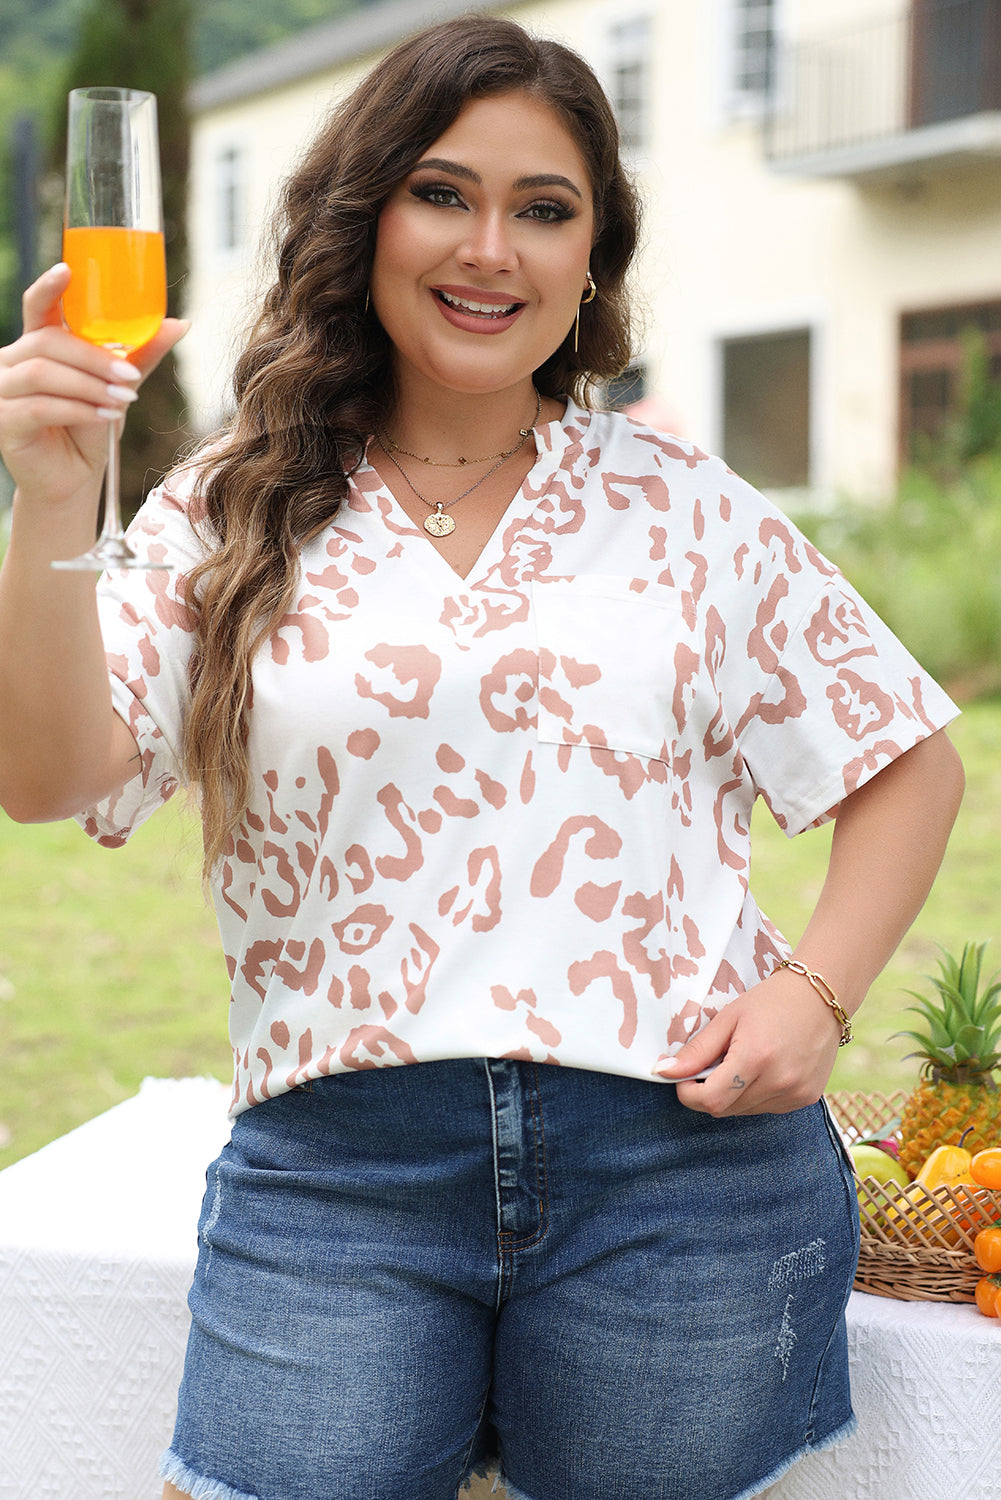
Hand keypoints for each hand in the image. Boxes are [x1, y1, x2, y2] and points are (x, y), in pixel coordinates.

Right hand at [0, 263, 186, 504]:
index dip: (49, 287)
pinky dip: (78, 410)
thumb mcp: (118, 385)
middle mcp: (11, 362)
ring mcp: (2, 391)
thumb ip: (140, 354)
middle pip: (47, 341)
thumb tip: (180, 323)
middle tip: (129, 375)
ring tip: (122, 399)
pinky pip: (40, 407)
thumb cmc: (90, 426)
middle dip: (93, 356)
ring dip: (88, 384)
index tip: (68, 270)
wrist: (72, 478)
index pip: (36, 306)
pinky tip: (105, 417)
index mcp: (36, 344)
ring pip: (42, 373)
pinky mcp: (4, 421)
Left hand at [653, 966, 844, 1115]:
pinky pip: (767, 1108)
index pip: (711, 1100)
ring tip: (742, 1062)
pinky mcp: (806, 1099)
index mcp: (756, 1057)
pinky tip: (763, 1069)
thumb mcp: (728, 1018)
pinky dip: (755, 1095)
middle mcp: (779, 1081)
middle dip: (708, 1092)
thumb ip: (697, 1051)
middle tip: (714, 1063)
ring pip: (744, 1112)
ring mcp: (795, 1093)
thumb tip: (662, 1072)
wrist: (821, 997)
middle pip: (725, 1109)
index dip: (689, 1093)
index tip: (684, 1077)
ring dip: (733, 1095)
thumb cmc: (770, 1001)